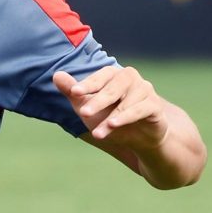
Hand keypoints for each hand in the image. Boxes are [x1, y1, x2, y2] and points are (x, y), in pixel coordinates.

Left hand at [52, 66, 167, 150]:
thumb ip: (73, 92)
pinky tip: (113, 126)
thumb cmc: (109, 116)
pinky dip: (126, 118)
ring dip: (111, 117)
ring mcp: (145, 90)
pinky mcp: (154, 106)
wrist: (137, 137)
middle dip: (98, 101)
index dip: (88, 84)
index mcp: (114, 75)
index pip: (101, 76)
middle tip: (83, 113)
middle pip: (114, 87)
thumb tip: (56, 75)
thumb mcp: (87, 106)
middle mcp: (131, 78)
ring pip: (127, 101)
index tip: (74, 92)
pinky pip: (141, 109)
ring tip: (97, 132)